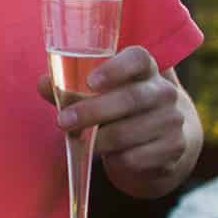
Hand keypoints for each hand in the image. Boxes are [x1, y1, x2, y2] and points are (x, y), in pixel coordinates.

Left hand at [40, 45, 196, 195]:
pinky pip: (137, 157)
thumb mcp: (98, 94)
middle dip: (92, 111)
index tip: (90, 82)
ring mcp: (172, 121)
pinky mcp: (173, 149)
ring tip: (78, 140)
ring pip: (130, 132)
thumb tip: (43, 83)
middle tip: (62, 121)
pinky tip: (107, 156)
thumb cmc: (118, 109)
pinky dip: (115, 159)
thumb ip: (70, 86)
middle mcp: (164, 92)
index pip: (138, 59)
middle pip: (131, 98)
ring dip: (98, 139)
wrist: (159, 140)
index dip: (115, 69)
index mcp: (145, 70)